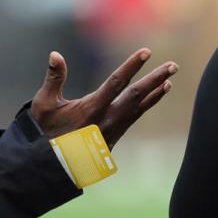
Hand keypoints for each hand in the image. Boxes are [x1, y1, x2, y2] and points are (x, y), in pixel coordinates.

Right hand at [31, 48, 176, 146]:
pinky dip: (147, 105)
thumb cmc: (45, 131)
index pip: (116, 83)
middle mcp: (107, 120)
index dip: (132, 66)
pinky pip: (135, 118)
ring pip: (140, 108)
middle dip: (156, 79)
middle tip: (173, 66)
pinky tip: (156, 94)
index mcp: (91, 109)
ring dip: (156, 92)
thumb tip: (55, 54)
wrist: (51, 165)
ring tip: (169, 80)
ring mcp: (113, 131)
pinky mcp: (115, 138)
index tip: (146, 52)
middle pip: (136, 96)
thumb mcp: (44, 104)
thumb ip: (53, 78)